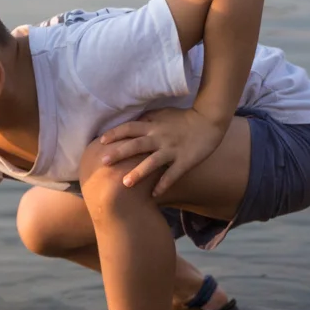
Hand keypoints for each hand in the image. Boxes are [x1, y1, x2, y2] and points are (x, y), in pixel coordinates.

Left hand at [97, 108, 225, 197]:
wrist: (209, 120)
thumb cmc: (183, 118)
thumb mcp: (163, 114)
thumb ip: (146, 119)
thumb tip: (130, 122)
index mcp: (153, 126)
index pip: (129, 128)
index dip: (115, 134)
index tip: (100, 142)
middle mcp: (160, 137)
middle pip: (136, 145)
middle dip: (120, 153)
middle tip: (104, 163)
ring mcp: (172, 150)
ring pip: (153, 161)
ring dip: (139, 172)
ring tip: (126, 183)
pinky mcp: (185, 160)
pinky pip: (173, 174)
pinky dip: (164, 184)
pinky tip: (154, 194)